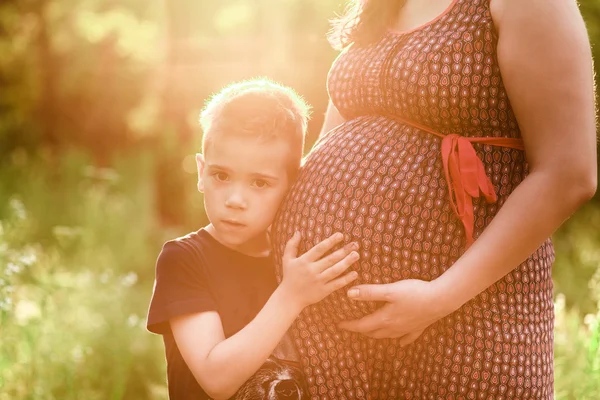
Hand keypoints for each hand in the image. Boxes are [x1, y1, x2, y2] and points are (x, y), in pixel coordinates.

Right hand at [279, 232, 359, 309]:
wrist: (289, 298)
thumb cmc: (289, 276)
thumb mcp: (287, 259)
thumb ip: (292, 245)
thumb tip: (298, 232)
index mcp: (304, 261)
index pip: (319, 249)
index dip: (330, 241)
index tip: (341, 235)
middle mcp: (312, 271)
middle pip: (330, 259)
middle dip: (344, 251)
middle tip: (355, 244)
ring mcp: (318, 281)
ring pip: (335, 270)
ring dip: (347, 262)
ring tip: (356, 255)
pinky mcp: (323, 291)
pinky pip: (336, 284)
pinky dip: (346, 279)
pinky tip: (355, 273)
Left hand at [337, 279, 455, 344]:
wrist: (441, 299)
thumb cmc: (414, 293)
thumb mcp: (390, 290)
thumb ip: (369, 292)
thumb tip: (349, 294)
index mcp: (385, 319)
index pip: (362, 325)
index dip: (349, 325)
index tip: (339, 325)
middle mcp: (394, 327)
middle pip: (373, 332)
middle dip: (361, 330)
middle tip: (352, 327)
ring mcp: (407, 329)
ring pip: (388, 336)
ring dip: (377, 335)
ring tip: (371, 332)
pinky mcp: (419, 327)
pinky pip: (407, 337)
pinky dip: (401, 339)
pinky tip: (400, 342)